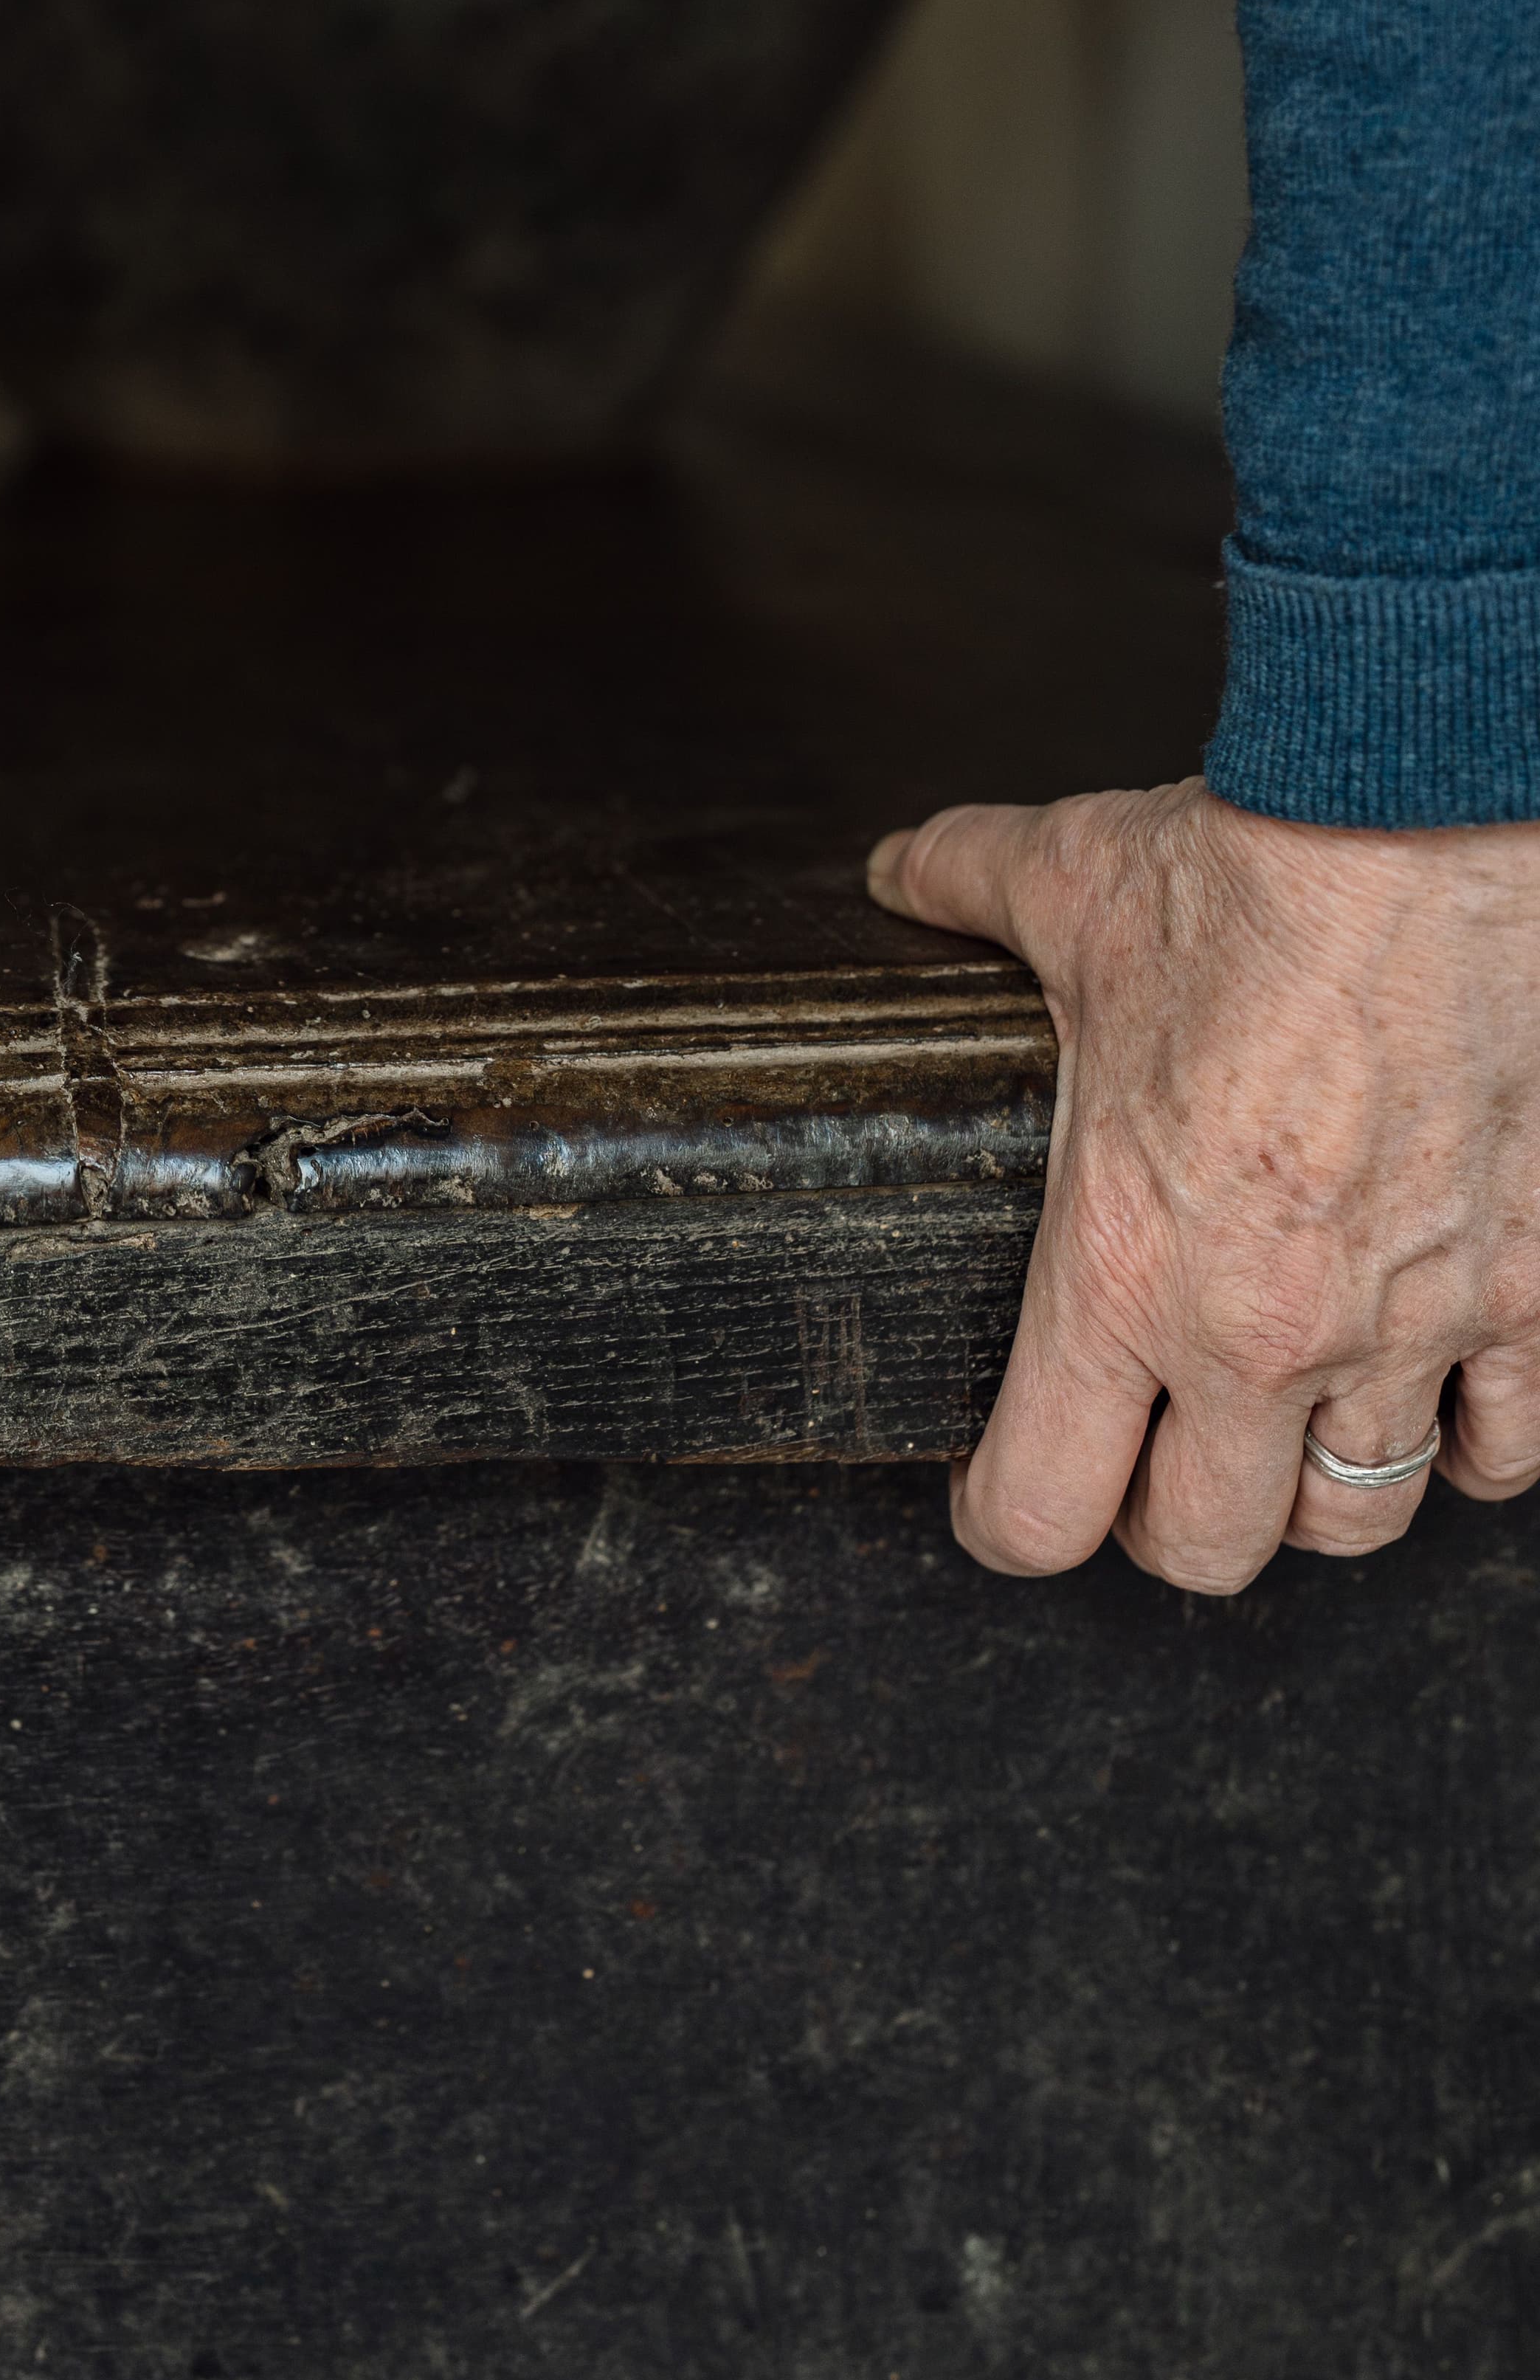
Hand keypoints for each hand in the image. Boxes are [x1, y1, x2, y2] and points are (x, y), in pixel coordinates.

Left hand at [867, 779, 1539, 1591]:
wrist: (1431, 830)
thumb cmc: (1257, 873)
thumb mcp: (1066, 888)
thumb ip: (964, 887)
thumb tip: (901, 868)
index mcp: (1121, 1272)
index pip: (1042, 1509)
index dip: (1006, 1521)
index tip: (1002, 1496)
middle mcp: (1262, 1333)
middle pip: (1206, 1548)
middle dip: (1166, 1522)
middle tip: (1151, 1462)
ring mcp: (1409, 1327)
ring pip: (1358, 1515)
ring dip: (1313, 1489)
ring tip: (1286, 1435)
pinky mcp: (1529, 1293)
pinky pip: (1505, 1448)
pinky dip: (1468, 1440)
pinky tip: (1433, 1396)